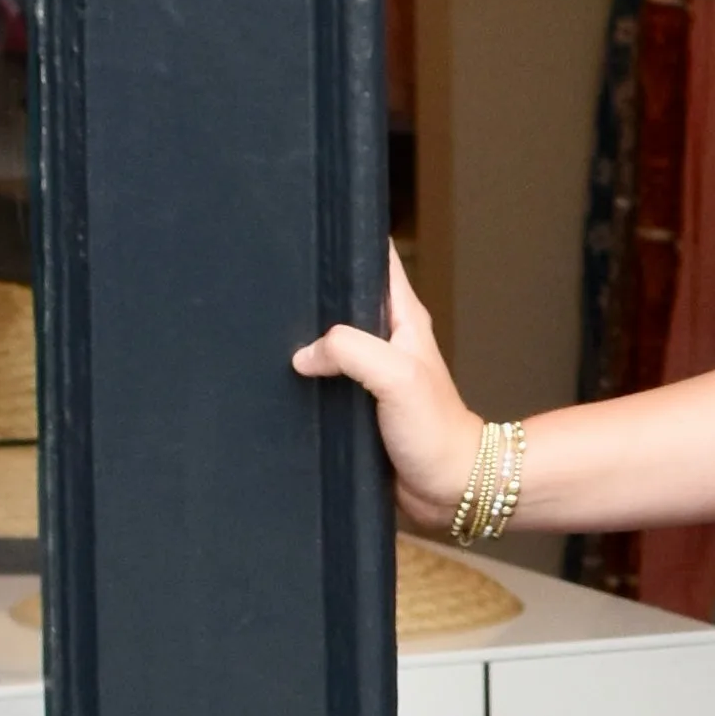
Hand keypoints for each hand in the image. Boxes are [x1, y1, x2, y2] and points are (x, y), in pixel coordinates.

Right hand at [292, 246, 480, 528]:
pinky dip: (304, 378)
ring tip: (265, 330)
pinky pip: (323, 380)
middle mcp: (384, 338)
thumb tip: (304, 354)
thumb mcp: (398, 377)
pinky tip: (279, 378)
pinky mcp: (354, 402)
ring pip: (326, 340)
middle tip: (273, 284)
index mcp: (401, 317)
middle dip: (311, 291)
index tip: (312, 228)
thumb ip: (350, 351)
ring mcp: (369, 371)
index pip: (375, 259)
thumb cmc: (437, 431)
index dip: (347, 239)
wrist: (448, 488)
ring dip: (303, 338)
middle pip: (340, 298)